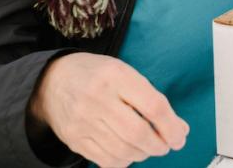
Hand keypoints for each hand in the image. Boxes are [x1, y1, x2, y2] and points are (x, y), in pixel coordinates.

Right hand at [29, 53, 188, 166]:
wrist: (53, 81)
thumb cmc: (97, 76)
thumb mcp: (124, 73)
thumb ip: (151, 99)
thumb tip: (179, 129)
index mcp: (115, 75)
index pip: (152, 106)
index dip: (171, 126)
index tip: (179, 135)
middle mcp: (97, 98)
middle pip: (138, 133)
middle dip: (159, 145)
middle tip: (166, 145)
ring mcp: (83, 121)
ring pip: (123, 150)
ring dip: (143, 154)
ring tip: (148, 147)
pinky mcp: (74, 139)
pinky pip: (106, 160)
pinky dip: (124, 161)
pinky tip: (129, 152)